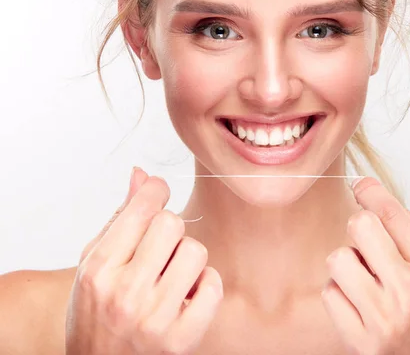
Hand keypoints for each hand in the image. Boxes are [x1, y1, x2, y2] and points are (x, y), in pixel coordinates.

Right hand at [66, 167, 222, 354]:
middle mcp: (124, 293)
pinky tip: (187, 294)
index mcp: (98, 269)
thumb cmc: (96, 311)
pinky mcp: (181, 339)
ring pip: (196, 252)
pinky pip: (213, 286)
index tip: (159, 193)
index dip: (156, 191)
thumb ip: (120, 218)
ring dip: (188, 258)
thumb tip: (142, 174)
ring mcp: (154, 319)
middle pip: (173, 224)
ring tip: (172, 274)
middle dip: (170, 229)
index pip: (142, 209)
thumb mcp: (94, 263)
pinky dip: (205, 285)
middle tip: (160, 248)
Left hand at [322, 177, 409, 354]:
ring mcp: (383, 316)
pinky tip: (359, 304)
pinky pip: (330, 293)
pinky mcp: (360, 339)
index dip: (370, 191)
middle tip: (370, 246)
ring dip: (347, 265)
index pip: (391, 211)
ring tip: (366, 279)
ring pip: (338, 258)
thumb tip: (375, 195)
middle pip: (359, 225)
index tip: (361, 185)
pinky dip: (341, 294)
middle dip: (360, 230)